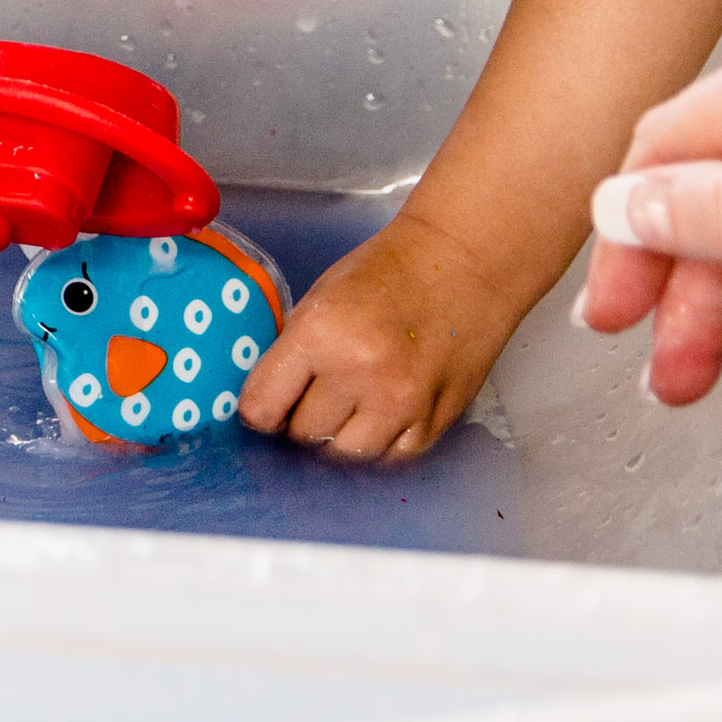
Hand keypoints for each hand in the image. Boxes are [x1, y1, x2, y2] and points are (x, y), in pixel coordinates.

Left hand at [237, 210, 526, 459]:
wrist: (462, 263)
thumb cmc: (387, 272)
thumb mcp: (320, 300)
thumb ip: (293, 353)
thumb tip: (269, 402)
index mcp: (319, 334)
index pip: (261, 408)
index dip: (259, 410)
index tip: (266, 405)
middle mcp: (359, 375)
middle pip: (303, 434)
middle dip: (300, 420)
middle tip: (310, 399)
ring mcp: (402, 403)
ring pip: (345, 455)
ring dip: (338, 437)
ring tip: (345, 408)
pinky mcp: (437, 421)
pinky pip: (391, 458)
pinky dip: (379, 444)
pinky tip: (379, 415)